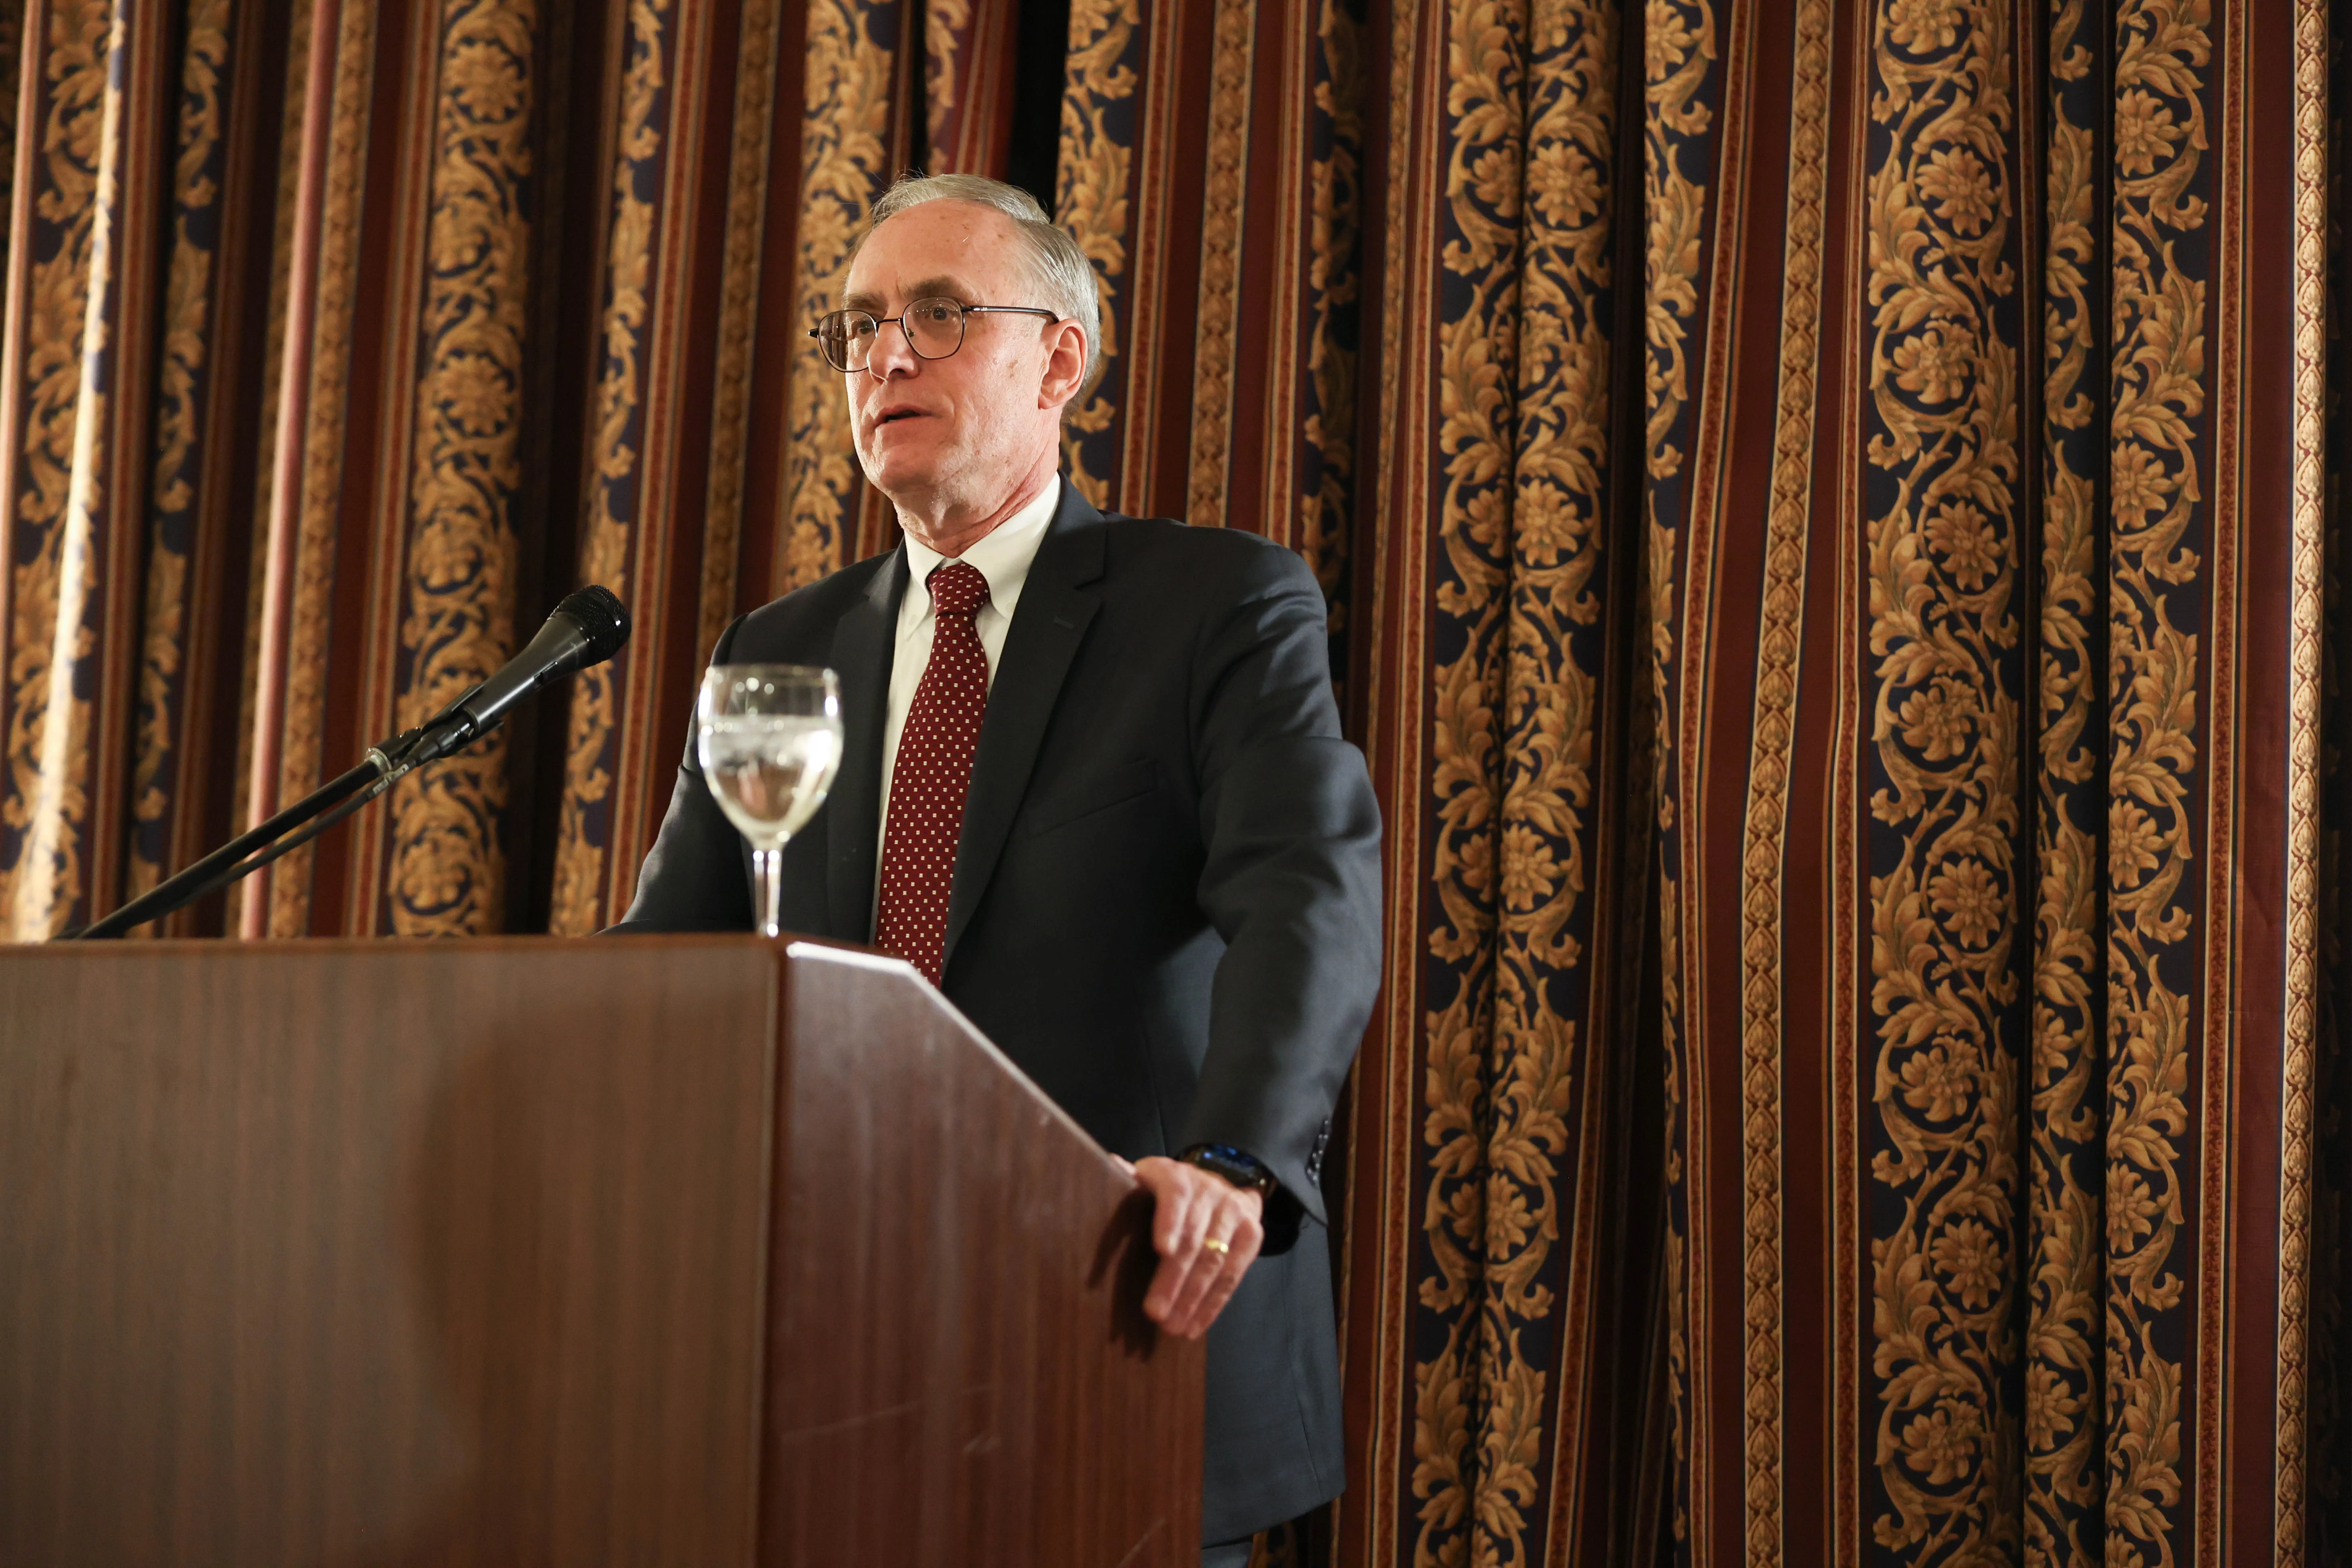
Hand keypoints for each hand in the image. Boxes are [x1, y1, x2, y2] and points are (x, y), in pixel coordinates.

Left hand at [1120, 1155, 1265, 1338]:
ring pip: (1215, 1260)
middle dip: (1174, 1279)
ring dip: (1193, 1298)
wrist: (1216, 1185)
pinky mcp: (1251, 1234)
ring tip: (1173, 1327)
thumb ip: (1127, 1180)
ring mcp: (1234, 1211)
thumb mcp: (1145, 1181)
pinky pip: (1234, 1274)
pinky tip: (1196, 1325)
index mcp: (1177, 1176)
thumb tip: (1112, 1165)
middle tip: (1155, 1312)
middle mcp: (1210, 1189)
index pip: (1176, 1195)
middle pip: (1194, 1238)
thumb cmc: (1165, 1192)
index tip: (1162, 1249)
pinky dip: (1214, 1303)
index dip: (1170, 1221)